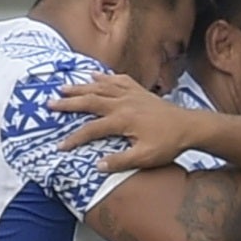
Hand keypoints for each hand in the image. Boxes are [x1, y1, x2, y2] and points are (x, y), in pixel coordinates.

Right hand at [52, 73, 197, 171]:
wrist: (190, 127)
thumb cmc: (168, 144)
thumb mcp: (145, 158)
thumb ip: (120, 162)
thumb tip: (97, 166)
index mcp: (122, 120)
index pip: (91, 129)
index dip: (74, 138)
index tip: (59, 147)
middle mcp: (123, 103)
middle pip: (90, 100)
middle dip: (68, 103)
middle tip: (50, 103)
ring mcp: (131, 94)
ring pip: (101, 86)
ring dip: (81, 86)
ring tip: (64, 86)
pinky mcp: (139, 91)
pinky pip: (118, 80)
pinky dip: (105, 77)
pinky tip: (95, 75)